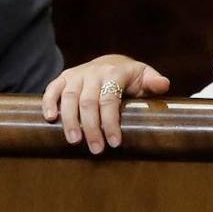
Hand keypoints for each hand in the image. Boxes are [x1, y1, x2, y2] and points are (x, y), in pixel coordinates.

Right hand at [41, 54, 169, 153]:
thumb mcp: (145, 76)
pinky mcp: (64, 77)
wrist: (111, 62)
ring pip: (69, 98)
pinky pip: (52, 89)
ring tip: (74, 141)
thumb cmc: (131, 76)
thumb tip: (164, 84)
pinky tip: (50, 119)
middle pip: (88, 102)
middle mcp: (93, 72)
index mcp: (115, 73)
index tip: (115, 142)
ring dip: (70, 121)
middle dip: (92, 128)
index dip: (111, 122)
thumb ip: (154, 82)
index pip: (110, 99)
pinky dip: (48, 103)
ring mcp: (77, 74)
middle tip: (96, 149)